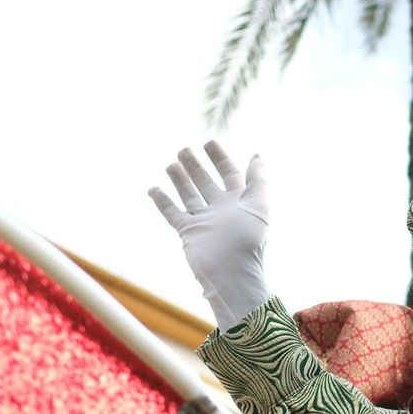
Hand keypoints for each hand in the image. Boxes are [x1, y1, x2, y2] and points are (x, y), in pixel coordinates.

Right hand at [149, 141, 269, 330]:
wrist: (232, 271)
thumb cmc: (249, 239)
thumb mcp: (259, 204)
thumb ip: (257, 179)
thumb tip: (256, 156)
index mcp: (240, 201)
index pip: (229, 173)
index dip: (220, 158)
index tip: (209, 142)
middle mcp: (221, 209)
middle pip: (206, 182)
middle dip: (196, 166)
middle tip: (184, 150)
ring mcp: (204, 220)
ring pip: (189, 194)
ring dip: (180, 179)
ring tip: (171, 164)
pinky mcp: (187, 232)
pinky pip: (172, 213)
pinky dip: (162, 201)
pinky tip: (153, 188)